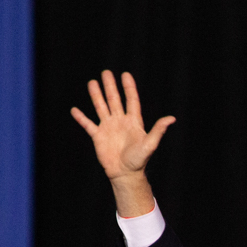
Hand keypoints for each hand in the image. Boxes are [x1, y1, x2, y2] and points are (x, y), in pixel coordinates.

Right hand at [70, 70, 174, 215]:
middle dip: (110, 86)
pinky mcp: (98, 136)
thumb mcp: (150, 144)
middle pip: (114, 100)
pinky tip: (74, 110)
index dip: (128, 87)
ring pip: (101, 107)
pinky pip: (88, 125)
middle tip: (106, 72)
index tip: (125, 75)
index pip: (131, 100)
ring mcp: (108, 128)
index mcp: (133, 122)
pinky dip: (81, 118)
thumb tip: (172, 118)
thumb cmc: (139, 160)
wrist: (125, 174)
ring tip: (92, 82)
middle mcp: (120, 121)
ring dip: (96, 95)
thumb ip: (158, 130)